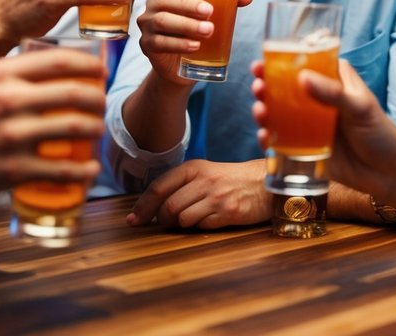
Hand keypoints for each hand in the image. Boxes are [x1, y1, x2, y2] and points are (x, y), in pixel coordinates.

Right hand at [0, 46, 106, 211]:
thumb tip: (28, 66)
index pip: (58, 60)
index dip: (87, 64)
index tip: (100, 70)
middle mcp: (10, 101)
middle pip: (76, 93)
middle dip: (98, 98)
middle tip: (102, 102)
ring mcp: (14, 136)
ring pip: (76, 128)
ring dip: (95, 130)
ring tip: (98, 131)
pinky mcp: (14, 169)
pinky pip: (61, 169)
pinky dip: (82, 171)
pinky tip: (88, 170)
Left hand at [125, 159, 268, 228]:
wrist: (263, 183)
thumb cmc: (228, 180)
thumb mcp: (204, 173)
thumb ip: (180, 185)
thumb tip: (150, 206)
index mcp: (193, 168)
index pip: (158, 187)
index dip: (142, 206)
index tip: (133, 220)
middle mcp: (203, 180)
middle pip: (167, 207)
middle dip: (162, 220)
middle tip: (167, 222)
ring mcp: (216, 197)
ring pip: (182, 219)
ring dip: (181, 225)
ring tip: (191, 219)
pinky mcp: (228, 212)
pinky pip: (202, 226)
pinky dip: (200, 227)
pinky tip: (209, 220)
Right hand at [136, 0, 252, 84]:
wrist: (182, 65)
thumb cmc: (196, 32)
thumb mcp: (211, 16)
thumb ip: (227, 3)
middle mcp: (154, 5)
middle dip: (187, 5)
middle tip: (209, 12)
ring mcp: (147, 25)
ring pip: (162, 21)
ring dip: (187, 25)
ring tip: (208, 30)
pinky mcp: (147, 45)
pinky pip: (160, 42)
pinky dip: (179, 43)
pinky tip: (195, 46)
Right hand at [251, 60, 395, 201]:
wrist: (388, 172)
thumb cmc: (379, 133)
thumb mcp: (360, 107)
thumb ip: (333, 93)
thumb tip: (302, 78)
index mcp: (332, 81)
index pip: (303, 64)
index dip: (280, 61)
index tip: (262, 62)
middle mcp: (317, 100)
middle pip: (284, 88)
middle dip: (266, 86)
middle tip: (258, 86)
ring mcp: (309, 124)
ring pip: (279, 113)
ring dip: (264, 110)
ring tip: (260, 111)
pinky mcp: (305, 147)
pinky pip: (282, 140)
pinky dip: (270, 138)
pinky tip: (265, 137)